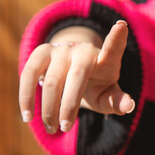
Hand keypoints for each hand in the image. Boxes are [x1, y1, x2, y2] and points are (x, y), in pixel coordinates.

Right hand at [19, 20, 134, 133]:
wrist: (71, 73)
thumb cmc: (95, 86)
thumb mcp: (107, 95)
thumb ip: (116, 101)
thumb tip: (128, 106)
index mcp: (106, 59)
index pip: (114, 48)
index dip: (117, 38)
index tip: (122, 26)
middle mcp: (84, 50)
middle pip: (77, 75)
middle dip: (70, 104)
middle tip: (65, 128)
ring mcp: (62, 49)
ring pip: (53, 79)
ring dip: (49, 108)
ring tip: (52, 129)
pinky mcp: (42, 52)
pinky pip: (30, 74)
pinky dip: (27, 96)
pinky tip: (27, 116)